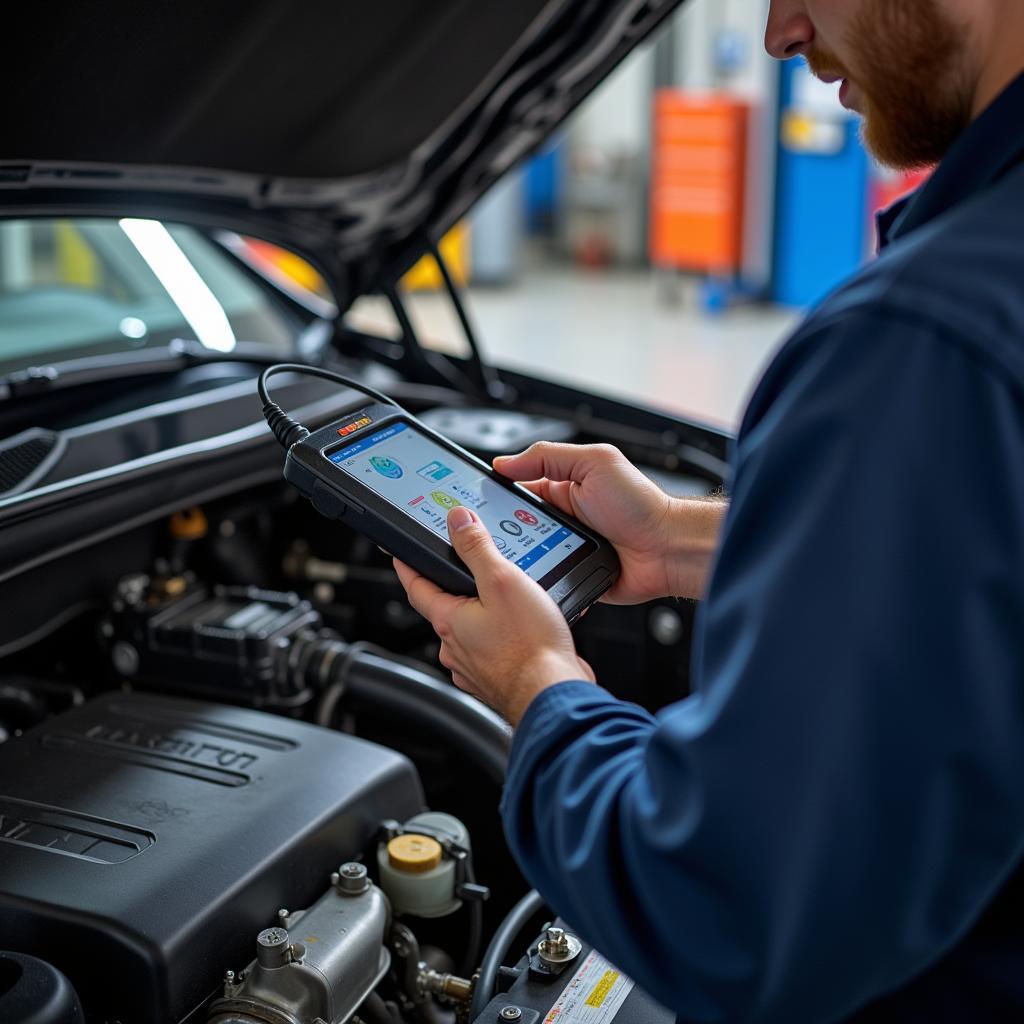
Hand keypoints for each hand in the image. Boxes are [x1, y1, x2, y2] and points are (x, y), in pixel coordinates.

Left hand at [393, 506, 594, 724]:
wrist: (553, 694)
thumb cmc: (530, 646)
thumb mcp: (502, 581)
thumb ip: (477, 549)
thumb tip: (458, 522)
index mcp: (448, 620)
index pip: (416, 587)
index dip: (408, 567)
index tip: (401, 555)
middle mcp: (455, 647)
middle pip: (445, 608)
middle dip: (457, 589)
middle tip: (471, 570)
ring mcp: (474, 667)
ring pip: (471, 631)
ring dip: (483, 614)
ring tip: (508, 599)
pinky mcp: (496, 679)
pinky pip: (493, 650)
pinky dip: (503, 637)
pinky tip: (524, 629)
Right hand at [495, 443, 722, 602]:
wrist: (666, 550)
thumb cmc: (640, 504)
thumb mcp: (594, 463)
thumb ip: (548, 457)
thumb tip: (505, 462)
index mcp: (562, 488)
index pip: (516, 490)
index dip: (496, 493)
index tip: (475, 499)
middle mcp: (560, 519)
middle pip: (514, 526)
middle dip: (501, 530)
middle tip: (492, 533)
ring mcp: (563, 549)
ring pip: (524, 555)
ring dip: (517, 556)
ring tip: (509, 556)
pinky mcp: (570, 575)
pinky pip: (544, 578)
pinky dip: (535, 579)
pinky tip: (529, 578)